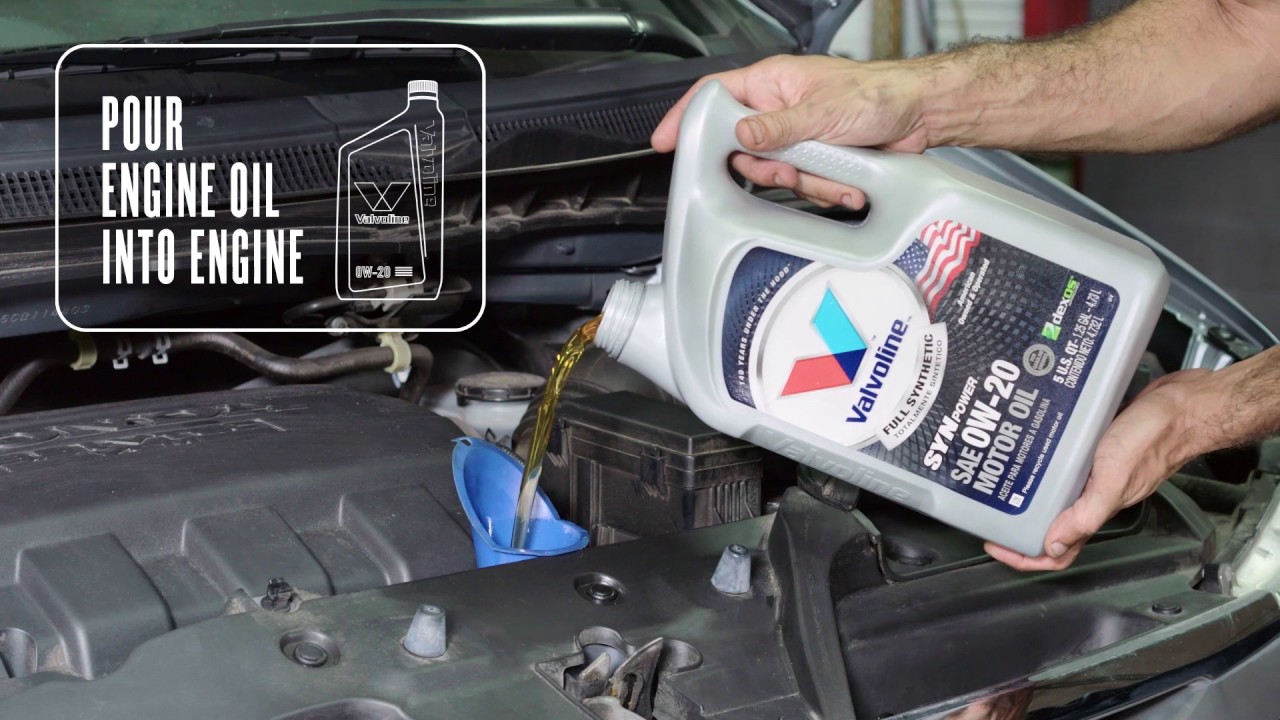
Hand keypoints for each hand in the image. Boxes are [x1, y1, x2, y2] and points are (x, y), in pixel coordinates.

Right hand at [651, 54, 933, 207]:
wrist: (920, 114)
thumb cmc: (878, 93)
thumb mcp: (822, 111)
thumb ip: (777, 128)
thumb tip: (740, 134)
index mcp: (772, 82)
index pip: (714, 95)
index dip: (686, 117)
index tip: (666, 140)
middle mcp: (779, 109)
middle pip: (743, 148)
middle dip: (768, 168)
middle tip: (787, 170)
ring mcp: (797, 136)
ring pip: (775, 172)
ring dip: (805, 181)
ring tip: (833, 173)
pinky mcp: (816, 159)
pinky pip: (803, 184)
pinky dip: (825, 189)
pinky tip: (847, 182)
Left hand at [986, 369, 1218, 570]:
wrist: (1183, 406)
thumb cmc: (1154, 439)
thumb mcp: (1114, 478)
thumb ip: (1086, 514)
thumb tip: (1054, 546)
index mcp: (1096, 509)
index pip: (1058, 550)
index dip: (1025, 556)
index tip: (995, 544)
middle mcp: (1093, 496)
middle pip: (1051, 526)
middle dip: (1019, 529)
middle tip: (990, 516)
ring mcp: (1095, 474)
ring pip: (1056, 497)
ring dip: (1027, 498)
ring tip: (998, 488)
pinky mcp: (1096, 451)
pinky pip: (1065, 468)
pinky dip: (1044, 469)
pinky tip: (1026, 454)